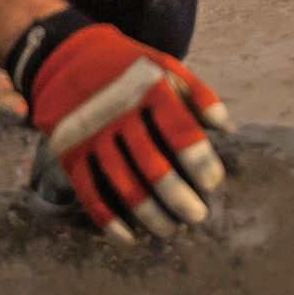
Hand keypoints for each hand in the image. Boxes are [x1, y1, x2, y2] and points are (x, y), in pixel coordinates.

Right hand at [15, 13, 231, 239]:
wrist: (66, 57)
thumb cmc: (128, 67)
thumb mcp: (165, 66)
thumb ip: (199, 95)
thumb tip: (227, 130)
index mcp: (149, 89)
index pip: (179, 129)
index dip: (198, 158)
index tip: (213, 184)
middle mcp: (119, 113)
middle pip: (151, 163)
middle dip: (176, 195)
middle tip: (197, 216)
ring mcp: (91, 134)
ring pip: (122, 183)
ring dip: (148, 213)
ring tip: (170, 230)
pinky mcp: (68, 152)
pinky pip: (89, 192)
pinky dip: (108, 219)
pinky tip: (129, 237)